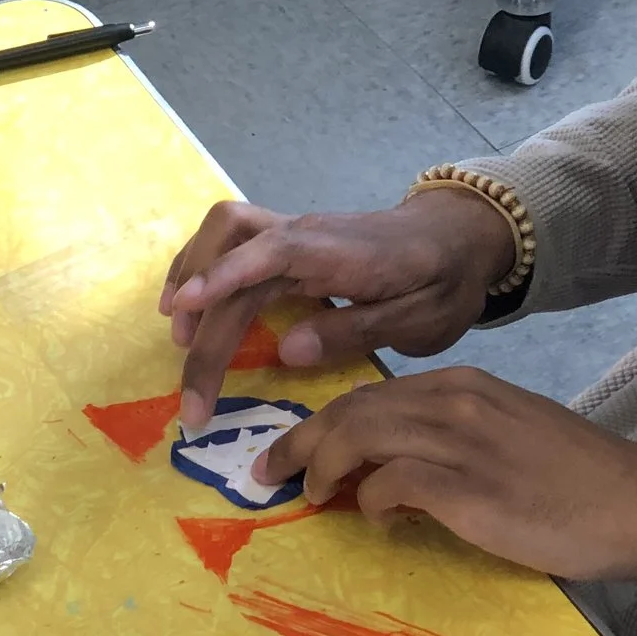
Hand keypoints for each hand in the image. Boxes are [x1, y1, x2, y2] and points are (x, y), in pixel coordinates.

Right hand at [161, 194, 517, 430]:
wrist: (458, 236)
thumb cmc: (442, 281)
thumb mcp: (419, 319)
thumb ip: (356, 330)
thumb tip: (286, 351)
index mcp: (338, 253)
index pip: (268, 253)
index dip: (222, 277)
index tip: (184, 311)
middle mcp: (304, 234)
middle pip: (234, 264)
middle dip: (204, 330)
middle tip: (195, 403)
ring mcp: (291, 232)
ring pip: (224, 235)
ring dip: (192, 281)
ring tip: (178, 341)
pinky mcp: (285, 241)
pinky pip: (230, 240)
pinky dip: (200, 267)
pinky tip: (186, 305)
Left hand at [256, 367, 636, 580]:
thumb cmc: (579, 480)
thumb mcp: (508, 436)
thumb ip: (450, 440)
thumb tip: (390, 471)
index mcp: (463, 385)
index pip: (369, 393)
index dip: (321, 422)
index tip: (292, 451)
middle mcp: (455, 402)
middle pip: (350, 411)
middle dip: (301, 442)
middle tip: (271, 475)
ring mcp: (460, 442)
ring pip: (358, 437)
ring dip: (324, 470)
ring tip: (314, 498)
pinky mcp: (467, 488)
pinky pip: (389, 483)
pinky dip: (369, 501)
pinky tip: (377, 518)